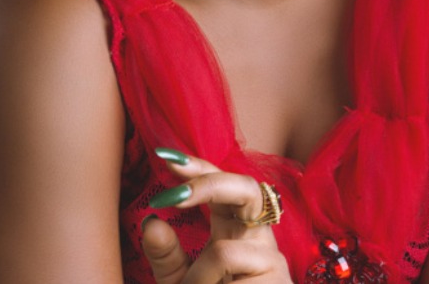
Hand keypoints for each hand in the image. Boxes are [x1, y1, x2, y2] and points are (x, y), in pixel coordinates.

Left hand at [141, 149, 291, 282]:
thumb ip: (166, 256)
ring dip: (196, 283)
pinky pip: (227, 277)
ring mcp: (271, 260)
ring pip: (223, 252)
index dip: (198, 168)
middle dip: (211, 184)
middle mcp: (257, 237)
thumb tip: (151, 220)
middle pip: (247, 188)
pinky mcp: (277, 280)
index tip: (164, 157)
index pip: (221, 185)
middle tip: (175, 193)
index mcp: (234, 229)